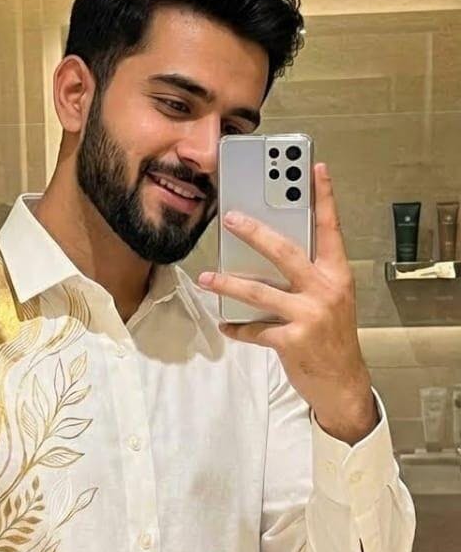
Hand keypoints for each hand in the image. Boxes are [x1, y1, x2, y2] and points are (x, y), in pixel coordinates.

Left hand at [197, 163, 376, 444]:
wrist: (343, 383)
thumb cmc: (332, 336)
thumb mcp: (331, 299)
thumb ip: (308, 275)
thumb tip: (269, 251)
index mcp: (337, 274)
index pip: (330, 228)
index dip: (324, 197)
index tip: (315, 168)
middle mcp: (326, 290)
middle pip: (285, 252)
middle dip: (255, 233)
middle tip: (229, 218)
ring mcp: (310, 315)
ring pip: (260, 291)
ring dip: (228, 284)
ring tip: (207, 278)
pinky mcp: (293, 340)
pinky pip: (255, 330)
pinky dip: (238, 327)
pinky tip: (226, 324)